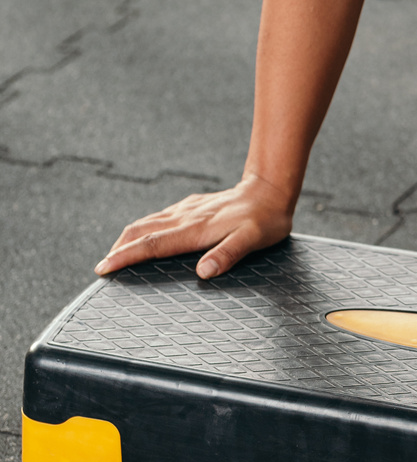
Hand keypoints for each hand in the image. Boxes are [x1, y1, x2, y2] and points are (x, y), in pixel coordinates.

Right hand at [94, 175, 294, 281]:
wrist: (270, 189)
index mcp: (195, 229)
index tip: (105, 268)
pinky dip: (143, 229)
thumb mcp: (252, 239)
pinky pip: (159, 217)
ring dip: (127, 238)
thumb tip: (203, 272)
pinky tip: (143, 235)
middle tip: (102, 267)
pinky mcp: (191, 205)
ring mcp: (187, 209)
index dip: (125, 256)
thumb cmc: (265, 219)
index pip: (152, 245)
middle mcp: (185, 217)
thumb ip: (227, 254)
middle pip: (141, 231)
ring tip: (115, 254)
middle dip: (118, 249)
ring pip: (147, 222)